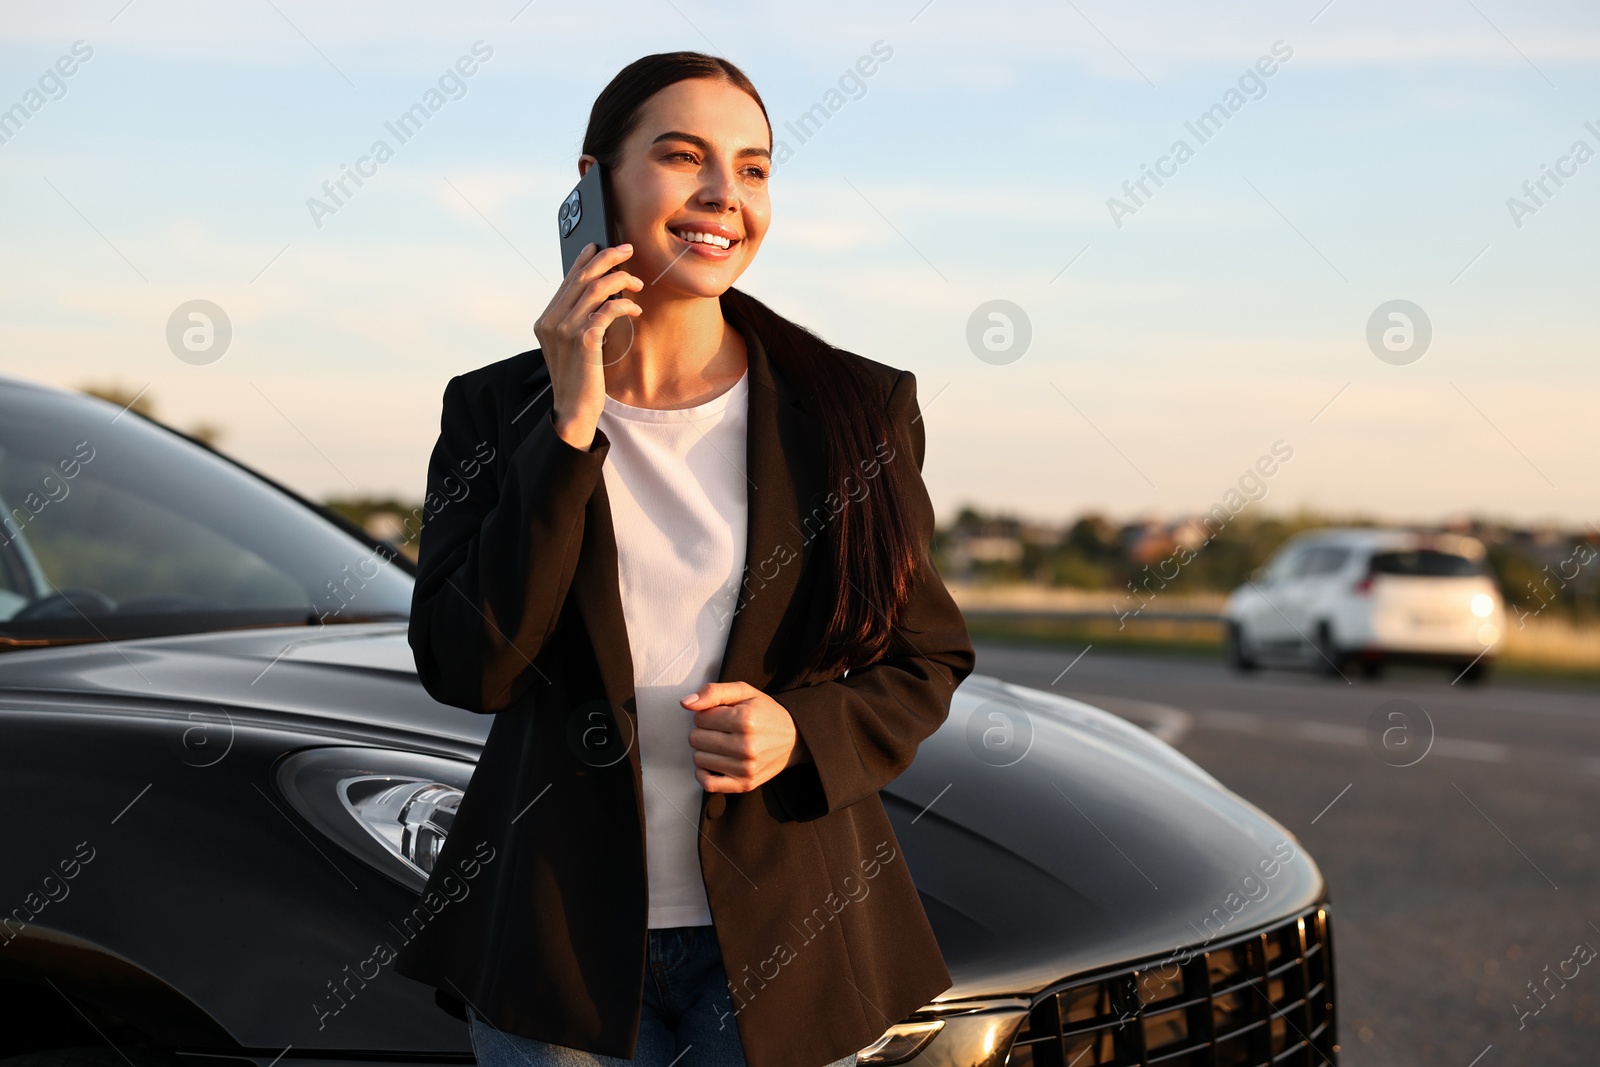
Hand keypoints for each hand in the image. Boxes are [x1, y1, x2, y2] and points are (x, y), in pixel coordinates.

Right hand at [532, 241, 643, 449]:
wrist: (572, 409)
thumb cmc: (577, 377)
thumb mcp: (570, 345)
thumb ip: (575, 320)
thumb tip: (597, 293)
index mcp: (546, 320)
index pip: (567, 280)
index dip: (584, 260)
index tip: (600, 245)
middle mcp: (552, 321)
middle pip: (582, 277)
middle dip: (607, 258)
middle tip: (627, 249)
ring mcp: (566, 330)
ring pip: (596, 289)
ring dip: (621, 280)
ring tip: (637, 283)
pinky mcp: (584, 341)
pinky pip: (607, 311)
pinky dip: (624, 304)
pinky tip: (634, 308)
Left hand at [682, 681, 810, 793]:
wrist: (793, 738)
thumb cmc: (765, 713)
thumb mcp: (743, 692)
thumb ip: (713, 692)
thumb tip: (686, 703)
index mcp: (745, 720)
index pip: (699, 718)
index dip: (706, 714)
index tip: (720, 715)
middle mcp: (746, 746)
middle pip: (695, 739)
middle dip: (704, 731)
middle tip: (721, 730)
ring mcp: (746, 768)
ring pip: (698, 759)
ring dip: (705, 751)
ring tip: (721, 744)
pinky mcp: (745, 784)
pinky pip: (708, 784)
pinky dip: (703, 773)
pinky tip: (713, 763)